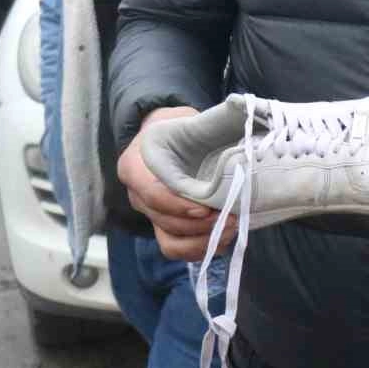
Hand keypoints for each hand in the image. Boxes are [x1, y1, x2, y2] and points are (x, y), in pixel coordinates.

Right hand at [116, 105, 233, 260]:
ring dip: (203, 241)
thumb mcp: (182, 119)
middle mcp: (138, 196)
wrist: (169, 138)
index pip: (151, 194)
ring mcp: (151, 214)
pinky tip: (225, 238)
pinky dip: (203, 248)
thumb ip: (198, 128)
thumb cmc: (177, 126)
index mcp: (134, 166)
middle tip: (231, 218)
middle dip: (199, 227)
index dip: (178, 206)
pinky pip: (179, 248)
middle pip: (164, 222)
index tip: (206, 209)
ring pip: (170, 242)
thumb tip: (233, 125)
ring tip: (231, 228)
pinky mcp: (165, 227)